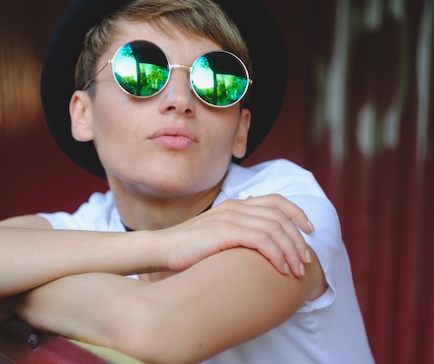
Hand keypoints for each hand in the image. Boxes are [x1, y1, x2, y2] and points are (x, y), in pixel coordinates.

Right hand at [158, 194, 313, 276]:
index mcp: (234, 205)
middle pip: (280, 216)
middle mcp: (235, 207)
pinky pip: (263, 240)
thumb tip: (259, 246)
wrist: (161, 248)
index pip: (275, 201)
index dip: (297, 213)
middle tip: (304, 261)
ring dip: (290, 251)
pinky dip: (276, 255)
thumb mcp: (216, 235)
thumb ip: (236, 233)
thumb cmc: (187, 248)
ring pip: (275, 229)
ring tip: (294, 270)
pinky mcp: (225, 232)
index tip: (309, 231)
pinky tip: (279, 269)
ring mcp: (230, 218)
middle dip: (298, 240)